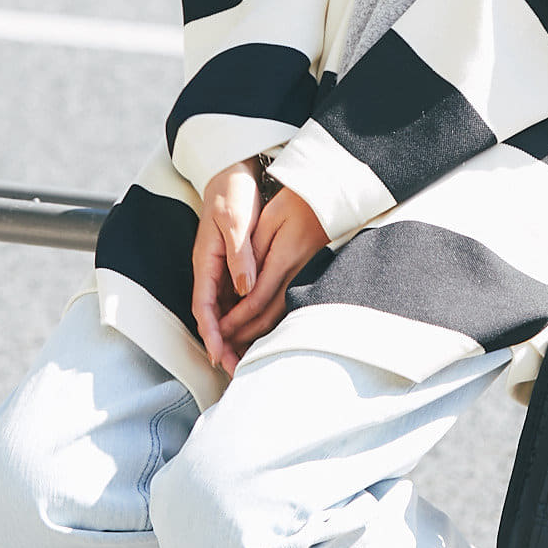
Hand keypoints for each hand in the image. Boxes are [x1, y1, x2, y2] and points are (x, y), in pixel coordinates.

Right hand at [191, 160, 264, 373]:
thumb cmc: (232, 193)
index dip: (211, 334)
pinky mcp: (231, 266)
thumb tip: (244, 289)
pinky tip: (253, 333)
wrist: (232, 172)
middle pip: (210, 316)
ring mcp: (219, 269)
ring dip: (231, 337)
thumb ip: (240, 255)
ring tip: (245, 360)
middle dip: (221, 345)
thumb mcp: (236, 221)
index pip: (203, 306)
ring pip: (221, 311)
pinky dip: (239, 319)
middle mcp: (209, 269)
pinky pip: (231, 300)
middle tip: (236, 370)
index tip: (220, 355)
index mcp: (205, 261)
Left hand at [216, 186, 327, 373]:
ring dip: (255, 333)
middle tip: (223, 349)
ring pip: (277, 315)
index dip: (235, 320)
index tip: (218, 332)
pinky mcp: (304, 276)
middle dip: (243, 336)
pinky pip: (283, 305)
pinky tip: (255, 325)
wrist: (329, 197)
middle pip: (266, 316)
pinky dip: (266, 321)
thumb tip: (242, 285)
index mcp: (283, 260)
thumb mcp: (271, 219)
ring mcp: (302, 277)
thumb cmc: (297, 202)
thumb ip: (254, 251)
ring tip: (235, 345)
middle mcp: (295, 274)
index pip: (255, 301)